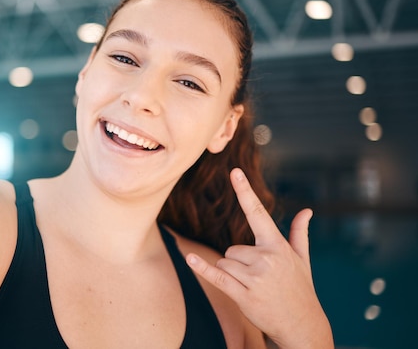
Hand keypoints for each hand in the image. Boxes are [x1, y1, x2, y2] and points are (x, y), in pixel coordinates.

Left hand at [186, 168, 332, 348]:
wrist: (303, 325)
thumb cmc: (301, 290)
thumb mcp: (302, 260)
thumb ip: (300, 233)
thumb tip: (308, 211)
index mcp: (277, 245)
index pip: (257, 212)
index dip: (244, 191)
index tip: (234, 172)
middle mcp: (266, 257)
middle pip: (232, 248)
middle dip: (240, 263)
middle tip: (260, 279)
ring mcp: (254, 277)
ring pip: (225, 262)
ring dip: (233, 274)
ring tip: (255, 288)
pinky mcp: (243, 294)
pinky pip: (217, 276)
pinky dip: (202, 269)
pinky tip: (190, 259)